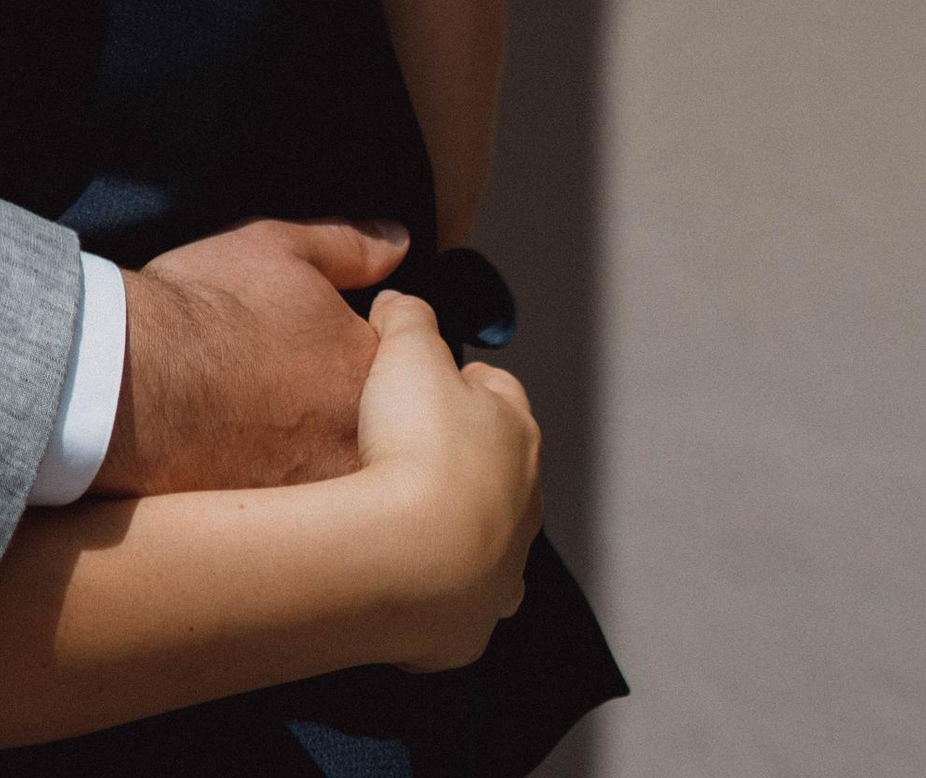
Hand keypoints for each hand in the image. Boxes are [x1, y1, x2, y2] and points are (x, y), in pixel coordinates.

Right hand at [99, 217, 404, 494]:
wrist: (133, 383)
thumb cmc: (205, 308)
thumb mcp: (278, 247)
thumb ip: (349, 246)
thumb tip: (399, 241)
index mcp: (369, 367)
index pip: (397, 363)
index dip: (356, 348)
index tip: (319, 346)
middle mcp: (361, 438)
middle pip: (375, 427)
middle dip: (342, 409)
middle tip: (290, 391)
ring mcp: (322, 491)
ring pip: (337, 473)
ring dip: (313, 454)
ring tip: (263, 431)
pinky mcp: (281, 531)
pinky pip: (297, 516)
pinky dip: (278, 490)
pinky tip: (242, 467)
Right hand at [353, 289, 539, 667]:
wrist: (411, 558)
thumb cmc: (416, 448)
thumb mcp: (406, 349)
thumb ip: (408, 317)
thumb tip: (400, 306)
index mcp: (517, 430)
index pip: (500, 390)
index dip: (461, 380)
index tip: (428, 380)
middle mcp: (525, 500)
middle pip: (497, 466)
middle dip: (460, 455)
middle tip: (406, 449)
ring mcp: (506, 566)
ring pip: (490, 537)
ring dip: (456, 525)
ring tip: (404, 518)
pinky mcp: (476, 620)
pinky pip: (463, 598)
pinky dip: (440, 588)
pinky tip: (405, 574)